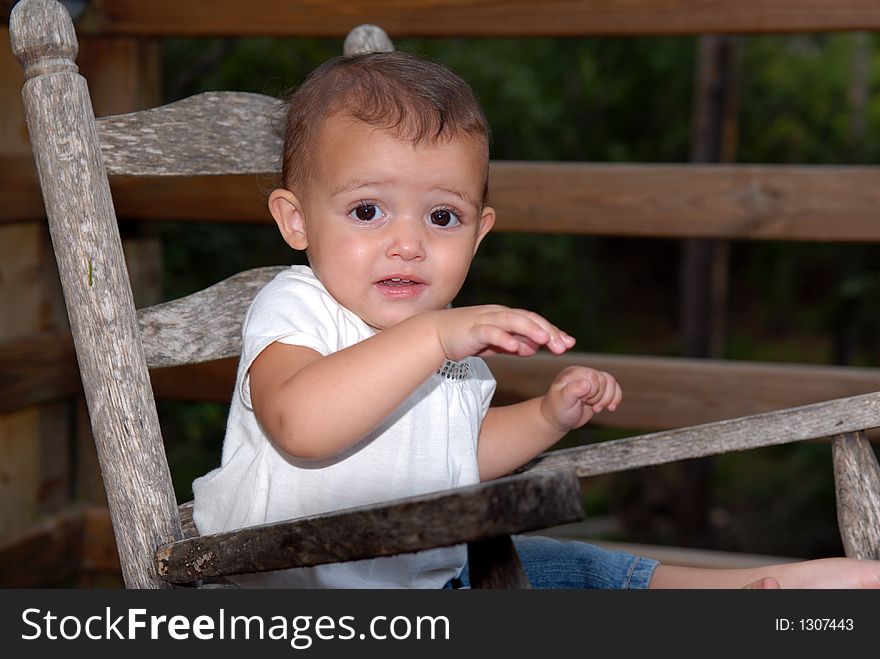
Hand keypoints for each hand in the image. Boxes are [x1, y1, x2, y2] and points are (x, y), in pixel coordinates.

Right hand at [432, 305, 574, 361]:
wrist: (435, 334)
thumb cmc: (465, 338)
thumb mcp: (494, 343)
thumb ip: (513, 343)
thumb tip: (532, 348)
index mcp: (505, 317)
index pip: (534, 322)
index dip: (552, 331)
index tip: (569, 344)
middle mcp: (498, 314)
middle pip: (528, 319)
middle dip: (548, 331)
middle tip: (564, 346)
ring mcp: (486, 320)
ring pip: (513, 321)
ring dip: (531, 330)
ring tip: (545, 341)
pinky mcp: (473, 329)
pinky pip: (491, 332)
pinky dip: (504, 338)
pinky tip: (516, 347)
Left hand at [540, 366, 621, 431]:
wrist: (558, 419)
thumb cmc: (558, 410)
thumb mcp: (563, 401)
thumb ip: (573, 390)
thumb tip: (586, 383)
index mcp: (573, 373)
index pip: (593, 376)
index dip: (592, 391)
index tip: (581, 400)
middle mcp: (583, 374)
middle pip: (604, 380)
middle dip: (599, 397)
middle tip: (586, 404)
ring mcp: (592, 382)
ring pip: (611, 383)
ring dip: (608, 399)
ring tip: (596, 408)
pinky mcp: (598, 390)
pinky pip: (614, 388)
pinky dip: (615, 398)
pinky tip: (610, 408)